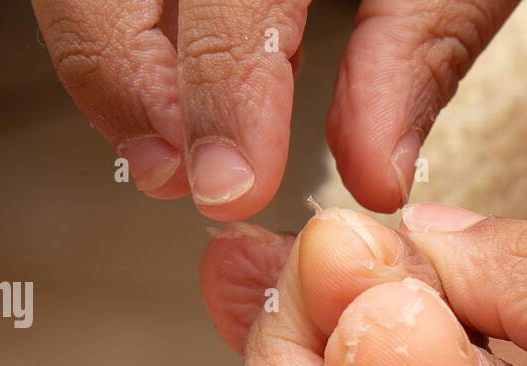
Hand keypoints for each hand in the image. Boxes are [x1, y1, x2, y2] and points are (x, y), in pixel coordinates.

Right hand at [32, 0, 517, 217]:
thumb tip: (375, 174)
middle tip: (173, 176)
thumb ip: (417, 57)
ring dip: (109, 64)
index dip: (222, 100)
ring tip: (161, 150)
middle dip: (127, 85)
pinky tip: (164, 89)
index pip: (229, 2)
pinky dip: (123, 31)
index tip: (233, 186)